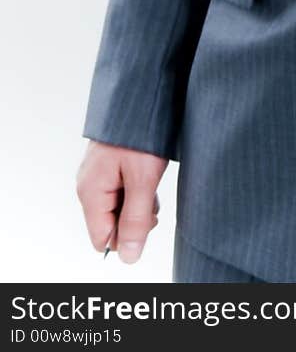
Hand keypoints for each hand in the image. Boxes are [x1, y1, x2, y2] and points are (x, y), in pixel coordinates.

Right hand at [76, 140, 166, 262]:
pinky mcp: (108, 164)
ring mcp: (97, 174)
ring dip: (138, 201)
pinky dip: (137, 187)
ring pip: (117, 206)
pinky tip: (148, 171)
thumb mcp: (143, 181)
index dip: (127, 236)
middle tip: (152, 195)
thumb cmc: (140, 134)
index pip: (102, 239)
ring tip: (151, 178)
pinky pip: (120, 188)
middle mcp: (88, 185)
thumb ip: (136, 221)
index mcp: (91, 192)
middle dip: (134, 217)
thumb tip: (128, 256)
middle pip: (110, 223)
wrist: (140, 95)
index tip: (146, 217)